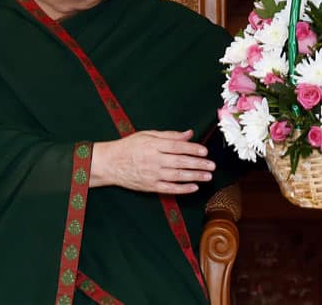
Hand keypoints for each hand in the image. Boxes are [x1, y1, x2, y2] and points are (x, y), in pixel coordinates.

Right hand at [90, 129, 214, 193]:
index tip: (205, 151)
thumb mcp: (147, 135)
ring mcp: (152, 174)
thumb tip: (189, 133)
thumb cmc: (129, 146)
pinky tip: (194, 187)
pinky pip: (168, 188)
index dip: (192, 148)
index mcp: (153, 145)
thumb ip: (169, 135)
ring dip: (194, 176)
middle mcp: (154, 160)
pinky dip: (182, 189)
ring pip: (177, 176)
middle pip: (180, 162)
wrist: (109, 164)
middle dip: (198, 164)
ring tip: (207, 176)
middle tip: (212, 165)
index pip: (177, 146)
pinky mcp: (149, 186)